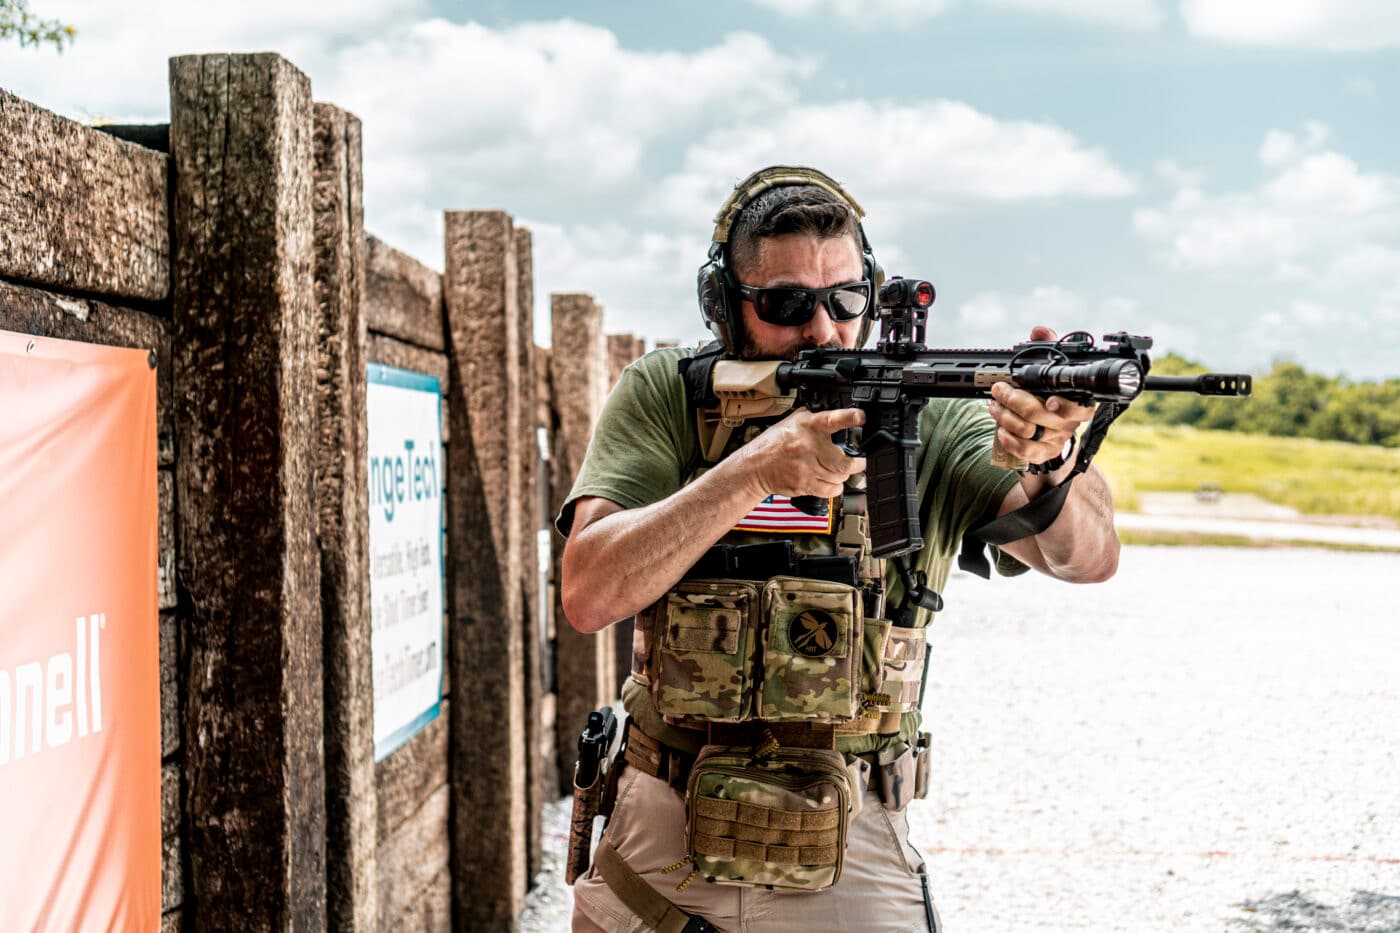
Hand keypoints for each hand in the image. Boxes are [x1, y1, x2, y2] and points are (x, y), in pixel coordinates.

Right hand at [735, 407, 866, 500]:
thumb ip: (812, 418)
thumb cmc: (773, 444)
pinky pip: (831, 491)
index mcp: (806, 426)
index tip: (861, 417)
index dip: (848, 417)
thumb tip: (834, 416)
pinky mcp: (804, 484)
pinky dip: (836, 488)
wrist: (754, 467)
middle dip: (857, 463)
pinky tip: (831, 482)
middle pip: (844, 461)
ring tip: (839, 471)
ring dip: (843, 475)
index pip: (831, 420)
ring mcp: (806, 468)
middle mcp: (808, 446)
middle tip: (859, 461)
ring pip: (839, 477)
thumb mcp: (790, 422)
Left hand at [988, 326, 1095, 465]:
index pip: (1079, 407)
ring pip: (1028, 431)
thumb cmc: (1049, 392)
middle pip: (1040, 415)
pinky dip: (1009, 441)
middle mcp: (1069, 423)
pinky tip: (1000, 430)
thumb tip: (1040, 330)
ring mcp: (1055, 439)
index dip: (1063, 406)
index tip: (1048, 401)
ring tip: (994, 406)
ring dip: (1005, 416)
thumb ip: (1046, 347)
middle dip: (1014, 400)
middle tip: (999, 391)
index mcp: (1078, 402)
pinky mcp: (1043, 453)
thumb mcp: (1049, 368)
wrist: (1049, 425)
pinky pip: (1025, 451)